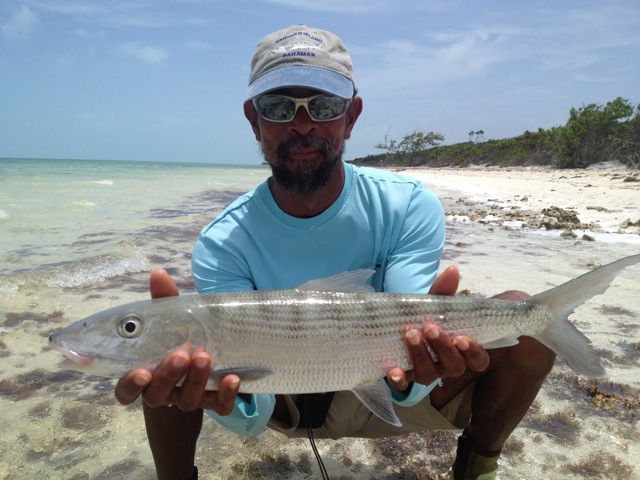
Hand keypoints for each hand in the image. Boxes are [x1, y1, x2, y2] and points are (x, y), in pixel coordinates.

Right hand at [114, 269, 239, 414]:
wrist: (209, 364)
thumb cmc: (179, 338)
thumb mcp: (171, 320)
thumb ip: (164, 301)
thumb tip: (159, 273)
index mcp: (145, 375)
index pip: (126, 392)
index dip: (130, 386)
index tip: (141, 372)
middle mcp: (163, 392)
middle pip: (157, 395)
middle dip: (168, 376)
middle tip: (180, 354)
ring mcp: (189, 399)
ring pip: (188, 401)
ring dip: (196, 380)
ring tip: (204, 356)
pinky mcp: (214, 402)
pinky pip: (219, 407)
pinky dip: (226, 395)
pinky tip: (233, 378)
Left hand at [386, 266, 489, 390]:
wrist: (403, 324)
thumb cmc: (430, 315)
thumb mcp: (437, 303)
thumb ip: (445, 290)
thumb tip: (452, 270)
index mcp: (463, 350)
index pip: (478, 360)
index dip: (472, 352)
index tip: (461, 337)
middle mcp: (448, 365)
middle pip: (453, 367)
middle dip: (441, 348)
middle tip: (429, 328)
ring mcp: (427, 372)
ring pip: (429, 374)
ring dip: (420, 356)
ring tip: (410, 334)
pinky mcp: (406, 374)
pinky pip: (404, 383)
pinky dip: (399, 379)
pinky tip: (393, 370)